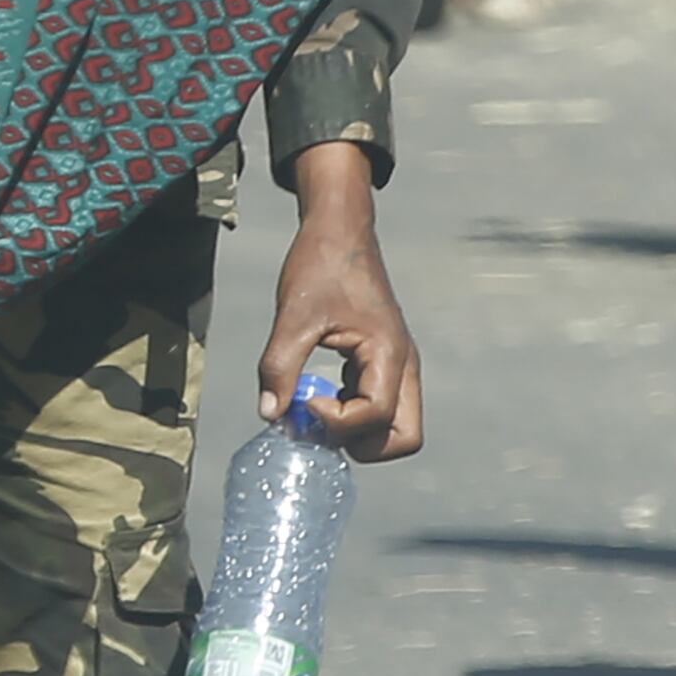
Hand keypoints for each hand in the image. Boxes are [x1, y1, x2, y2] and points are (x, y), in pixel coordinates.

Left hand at [259, 142, 421, 460]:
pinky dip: (349, 414)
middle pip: (404, 437)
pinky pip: (376, 407)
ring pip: (393, 426)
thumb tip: (270, 415)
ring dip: (353, 431)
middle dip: (359, 443)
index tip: (304, 399)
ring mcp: (396, 366)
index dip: (337, 421)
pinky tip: (314, 394)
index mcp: (390, 354)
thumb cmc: (320, 265)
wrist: (338, 232)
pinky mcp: (381, 364)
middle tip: (316, 421)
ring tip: (310, 406)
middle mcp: (403, 366)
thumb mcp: (293, 315)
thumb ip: (279, 366)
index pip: (377, 418)